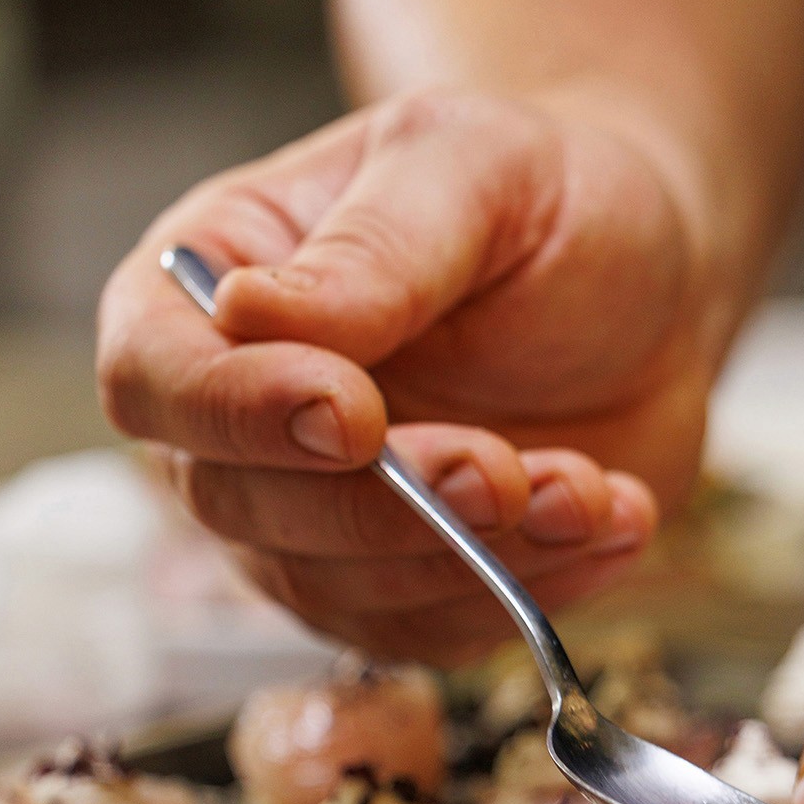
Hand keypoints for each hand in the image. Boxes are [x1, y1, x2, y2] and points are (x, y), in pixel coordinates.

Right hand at [99, 86, 719, 661]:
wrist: (648, 283)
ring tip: (588, 489)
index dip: (237, 413)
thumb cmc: (543, 198)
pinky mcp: (402, 583)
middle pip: (239, 505)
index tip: (354, 416)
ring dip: (469, 560)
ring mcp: (313, 512)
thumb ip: (376, 244)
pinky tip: (609, 520)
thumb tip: (249, 312)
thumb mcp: (474, 170)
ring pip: (334, 589)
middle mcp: (239, 416)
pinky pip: (429, 632)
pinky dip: (528, 595)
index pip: (155, 378)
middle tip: (504, 469)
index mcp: (209, 284)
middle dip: (382, 506)